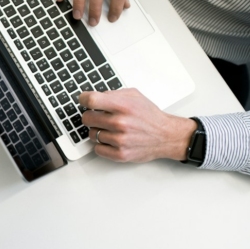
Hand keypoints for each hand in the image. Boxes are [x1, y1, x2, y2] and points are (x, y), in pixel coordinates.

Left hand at [79, 88, 196, 162]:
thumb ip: (113, 94)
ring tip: (110, 129)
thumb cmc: (150, 116)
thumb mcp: (134, 96)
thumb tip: (94, 96)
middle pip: (87, 118)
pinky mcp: (120, 154)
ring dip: (98, 131)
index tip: (83, 100)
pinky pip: (97, 149)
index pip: (91, 100)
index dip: (83, 99)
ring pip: (91, 134)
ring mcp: (120, 140)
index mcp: (123, 106)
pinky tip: (111, 140)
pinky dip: (102, 145)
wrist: (166, 136)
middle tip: (98, 117)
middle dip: (91, 116)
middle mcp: (120, 123)